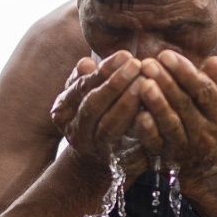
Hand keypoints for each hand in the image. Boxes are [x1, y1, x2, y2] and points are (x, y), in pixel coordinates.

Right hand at [50, 52, 149, 167]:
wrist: (98, 158)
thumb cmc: (96, 114)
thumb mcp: (86, 94)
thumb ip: (87, 79)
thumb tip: (86, 63)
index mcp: (63, 110)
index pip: (82, 86)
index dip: (104, 70)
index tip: (126, 55)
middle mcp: (74, 131)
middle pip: (92, 106)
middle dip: (115, 84)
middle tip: (137, 65)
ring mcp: (92, 148)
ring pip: (108, 126)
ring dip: (127, 103)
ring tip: (146, 82)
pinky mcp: (113, 162)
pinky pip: (127, 144)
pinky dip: (139, 126)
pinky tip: (153, 109)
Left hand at [133, 52, 216, 173]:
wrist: (200, 162)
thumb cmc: (203, 118)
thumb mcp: (213, 100)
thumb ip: (211, 80)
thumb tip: (216, 60)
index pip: (204, 89)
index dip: (185, 71)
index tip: (165, 55)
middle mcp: (207, 132)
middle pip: (185, 104)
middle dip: (166, 82)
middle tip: (148, 64)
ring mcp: (187, 147)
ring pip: (171, 123)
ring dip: (156, 103)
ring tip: (143, 83)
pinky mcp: (167, 157)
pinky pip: (156, 142)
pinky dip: (147, 129)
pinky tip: (138, 114)